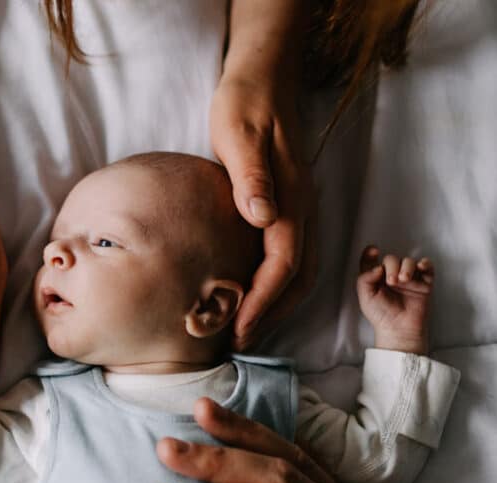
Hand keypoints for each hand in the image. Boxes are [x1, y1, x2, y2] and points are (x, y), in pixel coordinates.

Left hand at [210, 77, 317, 345]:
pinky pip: (291, 260)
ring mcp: (301, 212)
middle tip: (240, 342)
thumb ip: (251, 177)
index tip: (240, 330)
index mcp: (292, 202)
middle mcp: (304, 212)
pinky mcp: (291, 211)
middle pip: (299, 280)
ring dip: (277, 307)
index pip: (282, 266)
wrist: (264, 80)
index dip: (262, 303)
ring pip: (300, 274)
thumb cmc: (244, 106)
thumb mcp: (238, 134)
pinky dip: (275, 287)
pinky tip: (250, 295)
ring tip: (245, 328)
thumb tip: (262, 218)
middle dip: (272, 316)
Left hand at [357, 245, 433, 354]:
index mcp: (377, 279)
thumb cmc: (381, 316)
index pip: (373, 261)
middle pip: (392, 259)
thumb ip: (365, 278)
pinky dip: (425, 264)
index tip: (373, 251)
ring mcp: (409, 279)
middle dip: (392, 265)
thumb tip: (378, 266)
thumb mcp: (366, 297)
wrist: (398, 328)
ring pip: (409, 261)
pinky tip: (420, 267)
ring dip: (407, 267)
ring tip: (403, 280)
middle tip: (391, 281)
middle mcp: (392, 276)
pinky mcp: (423, 283)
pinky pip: (427, 267)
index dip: (371, 254)